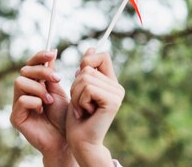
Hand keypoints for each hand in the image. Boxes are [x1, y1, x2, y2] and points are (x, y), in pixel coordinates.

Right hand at [10, 50, 73, 166]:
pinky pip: (21, 100)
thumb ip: (52, 74)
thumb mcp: (60, 90)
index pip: (31, 64)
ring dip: (39, 88)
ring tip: (50, 100)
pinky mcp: (16, 117)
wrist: (65, 138)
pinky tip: (42, 109)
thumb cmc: (64, 116)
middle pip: (24, 70)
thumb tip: (51, 52)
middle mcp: (24, 92)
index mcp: (35, 84)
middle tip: (57, 79)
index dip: (40, 56)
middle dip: (42, 72)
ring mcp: (18, 104)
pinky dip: (34, 101)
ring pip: (20, 82)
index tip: (52, 53)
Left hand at [66, 48, 124, 166]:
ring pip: (85, 78)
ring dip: (75, 95)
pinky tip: (86, 112)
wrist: (81, 142)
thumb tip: (90, 48)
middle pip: (87, 68)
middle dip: (75, 86)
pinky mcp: (113, 101)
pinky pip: (88, 88)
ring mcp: (117, 93)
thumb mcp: (78, 90)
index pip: (102, 56)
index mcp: (111, 82)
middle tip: (80, 103)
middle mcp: (117, 86)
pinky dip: (80, 101)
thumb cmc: (77, 119)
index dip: (88, 61)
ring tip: (81, 109)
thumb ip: (85, 71)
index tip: (79, 75)